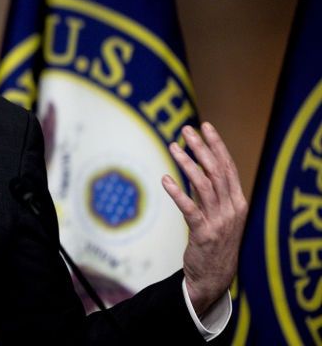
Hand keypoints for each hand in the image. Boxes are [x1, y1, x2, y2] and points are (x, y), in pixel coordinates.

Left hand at [161, 122, 247, 315]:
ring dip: (188, 164)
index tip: (205, 126)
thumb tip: (196, 166)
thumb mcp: (218, 214)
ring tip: (174, 146)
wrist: (214, 277)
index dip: (217, 145)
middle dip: (202, 147)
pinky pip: (190, 208)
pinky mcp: (203, 234)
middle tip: (187, 129)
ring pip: (204, 185)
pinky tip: (165, 179)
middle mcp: (232, 209)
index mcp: (238, 202)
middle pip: (217, 171)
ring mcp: (219, 222)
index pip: (228, 167)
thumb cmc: (214, 242)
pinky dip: (178, 192)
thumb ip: (209, 192)